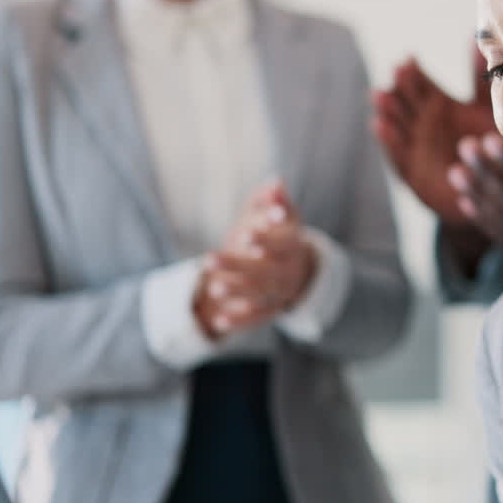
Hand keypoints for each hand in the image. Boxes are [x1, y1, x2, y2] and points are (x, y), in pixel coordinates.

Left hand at [194, 181, 316, 337]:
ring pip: (259, 294)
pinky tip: (219, 321)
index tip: (247, 234)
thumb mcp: (276, 216)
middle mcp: (288, 270)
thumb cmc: (276, 236)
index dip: (268, 239)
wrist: (294, 272)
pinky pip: (255, 318)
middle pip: (266, 270)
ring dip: (237, 292)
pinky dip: (239, 321)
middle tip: (208, 258)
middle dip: (237, 265)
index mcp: (293, 245)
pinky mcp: (269, 310)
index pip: (284, 243)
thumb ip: (272, 200)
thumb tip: (276, 181)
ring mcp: (279, 292)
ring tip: (214, 287)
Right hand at [372, 49, 495, 222]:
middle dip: (400, 86)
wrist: (486, 191)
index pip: (422, 84)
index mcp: (439, 105)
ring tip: (380, 94)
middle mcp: (422, 123)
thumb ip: (479, 78)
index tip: (410, 59)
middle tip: (397, 72)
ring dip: (388, 109)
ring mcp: (414, 145)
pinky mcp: (411, 169)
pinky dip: (389, 140)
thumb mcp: (485, 109)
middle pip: (407, 100)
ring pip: (397, 123)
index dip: (415, 73)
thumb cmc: (487, 146)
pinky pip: (398, 154)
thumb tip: (477, 38)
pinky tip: (379, 125)